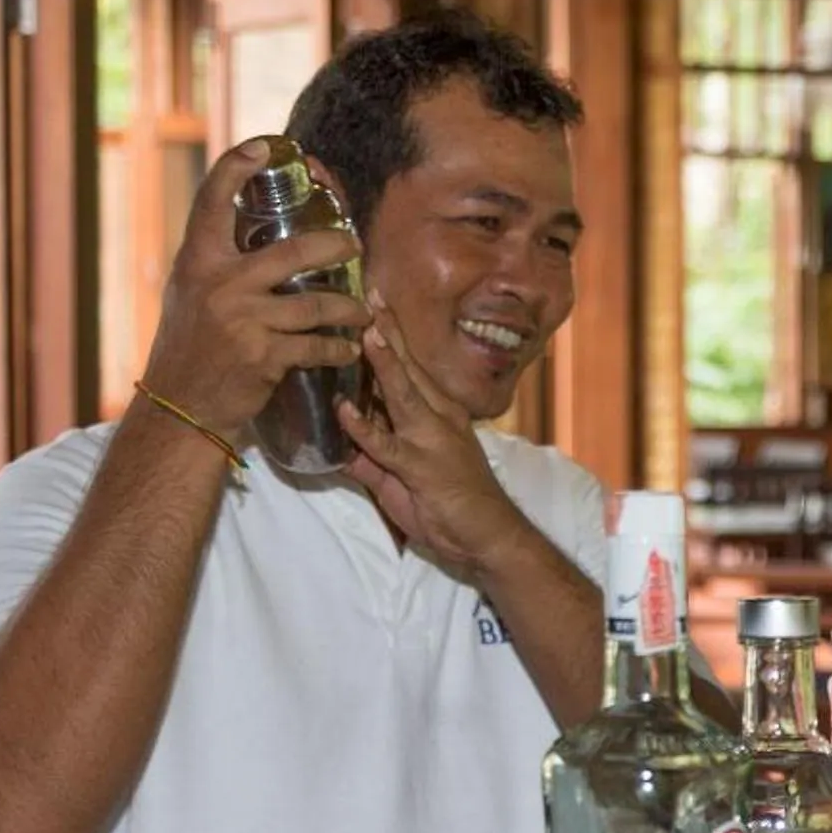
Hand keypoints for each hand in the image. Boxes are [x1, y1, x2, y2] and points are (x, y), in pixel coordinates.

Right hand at [139, 140, 368, 435]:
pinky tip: (351, 350)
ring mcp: (242, 319)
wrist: (179, 407)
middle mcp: (218, 284)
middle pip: (292, 251)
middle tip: (356, 244)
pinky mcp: (263, 355)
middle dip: (335, 246)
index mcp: (197, 261)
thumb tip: (253, 232)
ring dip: (348, 309)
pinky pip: (316, 346)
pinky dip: (339, 349)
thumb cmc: (190, 347)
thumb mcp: (191, 294)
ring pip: (316, 305)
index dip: (236, 168)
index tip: (263, 146)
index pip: (212, 201)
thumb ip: (220, 265)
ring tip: (365, 310)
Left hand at [337, 296, 529, 578]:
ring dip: (383, 362)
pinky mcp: (420, 466)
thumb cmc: (451, 506)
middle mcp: (438, 417)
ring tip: (367, 331)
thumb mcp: (403, 478)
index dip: (392, 335)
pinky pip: (386, 443)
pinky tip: (344, 408)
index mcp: (438, 413)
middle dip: (388, 331)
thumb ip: (374, 459)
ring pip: (401, 394)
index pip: (410, 367)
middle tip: (370, 295)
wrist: (487, 537)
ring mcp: (431, 439)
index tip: (375, 302)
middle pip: (408, 368)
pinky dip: (363, 427)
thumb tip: (344, 448)